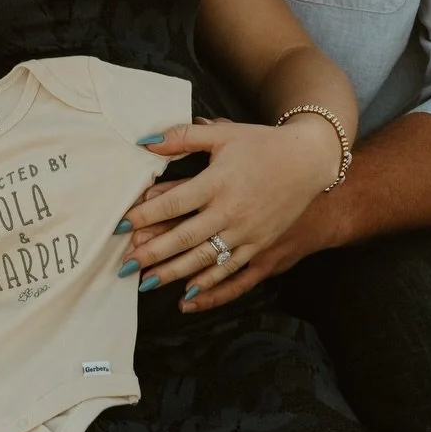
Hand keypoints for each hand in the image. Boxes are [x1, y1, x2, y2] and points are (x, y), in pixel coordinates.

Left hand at [119, 115, 343, 299]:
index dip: (145, 215)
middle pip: (186, 238)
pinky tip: (188, 296)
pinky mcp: (262, 247)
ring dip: (174, 274)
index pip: (174, 203)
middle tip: (124, 265)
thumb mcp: (224, 134)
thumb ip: (183, 136)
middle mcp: (232, 211)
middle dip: (153, 254)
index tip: (120, 226)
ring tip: (146, 283)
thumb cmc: (262, 145)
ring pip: (206, 260)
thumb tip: (146, 142)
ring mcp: (248, 233)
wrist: (310, 161)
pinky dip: (210, 288)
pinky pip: (233, 273)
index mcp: (218, 182)